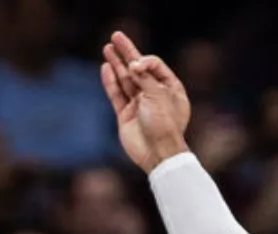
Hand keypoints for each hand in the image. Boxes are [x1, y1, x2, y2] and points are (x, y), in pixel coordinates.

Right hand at [101, 31, 192, 171]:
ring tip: (107, 48)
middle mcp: (155, 96)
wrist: (157, 153)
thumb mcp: (158, 95)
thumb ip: (144, 76)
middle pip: (138, 70)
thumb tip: (132, 63)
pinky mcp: (126, 115)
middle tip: (116, 37)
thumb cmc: (165, 125)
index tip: (137, 64)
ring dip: (117, 64)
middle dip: (127, 53)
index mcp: (171, 90)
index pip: (154, 66)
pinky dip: (111, 81)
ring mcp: (139, 105)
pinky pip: (117, 94)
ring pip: (126, 80)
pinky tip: (106, 68)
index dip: (144, 60)